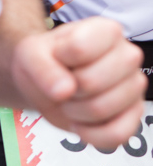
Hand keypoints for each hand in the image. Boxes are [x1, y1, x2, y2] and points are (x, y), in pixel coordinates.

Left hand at [12, 17, 145, 148]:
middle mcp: (127, 56)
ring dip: (75, 112)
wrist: (48, 82)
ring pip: (104, 109)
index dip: (61, 59)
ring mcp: (134, 86)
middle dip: (67, 90)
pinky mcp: (135, 114)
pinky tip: (81, 123)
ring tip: (70, 100)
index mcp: (105, 31)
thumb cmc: (45, 60)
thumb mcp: (30, 54)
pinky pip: (117, 135)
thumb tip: (64, 90)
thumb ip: (42, 67)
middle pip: (93, 82)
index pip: (82, 47)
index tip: (58, 57)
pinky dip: (90, 135)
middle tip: (63, 85)